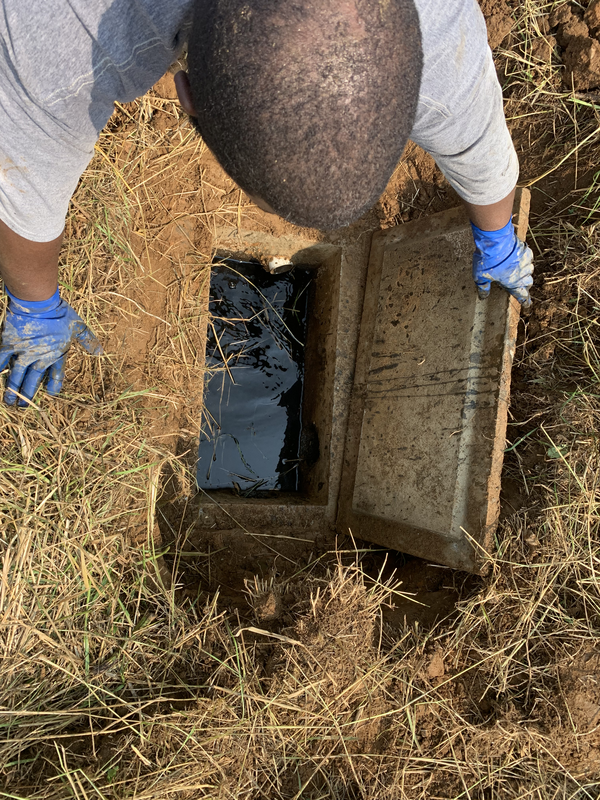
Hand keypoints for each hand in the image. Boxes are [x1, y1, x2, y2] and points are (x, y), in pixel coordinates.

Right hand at [0, 287, 102, 405]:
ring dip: (12, 389)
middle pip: (33, 380)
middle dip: (29, 394)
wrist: (38, 304)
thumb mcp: (77, 327)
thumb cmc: (59, 314)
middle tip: (24, 407)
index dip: (54, 386)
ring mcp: (22, 353)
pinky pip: (1, 360)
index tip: (51, 394)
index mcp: (56, 355)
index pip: (56, 376)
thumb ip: (87, 340)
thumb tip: (99, 352)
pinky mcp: (8, 344)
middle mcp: (39, 358)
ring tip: (9, 402)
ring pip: (16, 376)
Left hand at [471, 219, 533, 306]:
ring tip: (520, 272)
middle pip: (528, 283)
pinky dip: (525, 260)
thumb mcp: (480, 277)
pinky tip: (519, 258)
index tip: (527, 304)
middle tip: (521, 286)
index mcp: (513, 283)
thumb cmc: (488, 260)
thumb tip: (483, 296)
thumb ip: (483, 287)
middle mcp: (522, 274)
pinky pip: (528, 258)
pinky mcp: (526, 250)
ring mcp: (525, 261)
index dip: (525, 300)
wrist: (496, 240)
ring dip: (526, 272)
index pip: (522, 295)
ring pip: (530, 270)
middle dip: (525, 286)